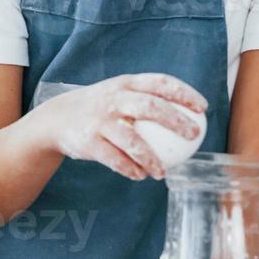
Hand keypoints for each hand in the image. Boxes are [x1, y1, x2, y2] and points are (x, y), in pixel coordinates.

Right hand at [34, 73, 207, 180]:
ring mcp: (99, 121)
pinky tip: (142, 175)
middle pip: (150, 107)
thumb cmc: (99, 107)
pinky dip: (131, 169)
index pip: (159, 83)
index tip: (202, 107)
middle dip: (176, 121)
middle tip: (194, 135)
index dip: (183, 92)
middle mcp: (112, 99)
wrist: (56, 119)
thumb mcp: (117, 93)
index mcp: (124, 84)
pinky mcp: (89, 142)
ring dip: (152, 159)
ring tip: (163, 171)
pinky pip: (116, 160)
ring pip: (133, 141)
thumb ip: (145, 98)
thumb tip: (189, 116)